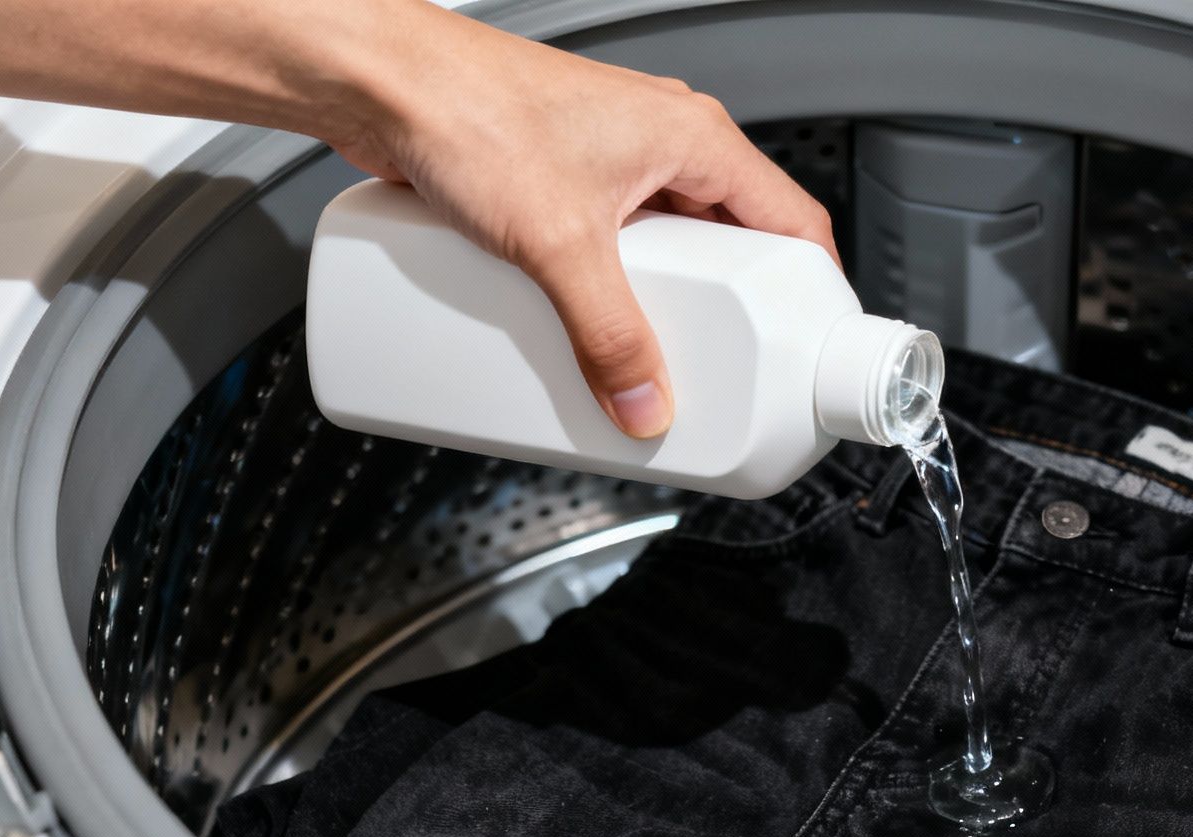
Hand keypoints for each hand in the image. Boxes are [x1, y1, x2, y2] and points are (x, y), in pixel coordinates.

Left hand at [328, 7, 839, 438]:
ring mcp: (612, 160)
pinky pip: (613, 246)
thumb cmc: (468, 108)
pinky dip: (611, 288)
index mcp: (695, 137)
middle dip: (729, 313)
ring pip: (668, 247)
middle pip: (730, 246)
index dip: (813, 293)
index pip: (793, 222)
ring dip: (665, 303)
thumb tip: (642, 400)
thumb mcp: (557, 244)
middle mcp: (662, 142)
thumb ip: (607, 334)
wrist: (379, 80)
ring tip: (650, 354)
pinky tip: (587, 323)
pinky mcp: (563, 179)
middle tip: (720, 366)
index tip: (810, 349)